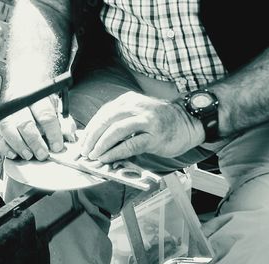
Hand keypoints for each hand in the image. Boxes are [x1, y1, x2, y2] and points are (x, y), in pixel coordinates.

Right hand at [0, 95, 76, 160]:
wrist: (27, 84)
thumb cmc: (43, 100)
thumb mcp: (58, 107)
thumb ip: (65, 122)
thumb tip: (69, 137)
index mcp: (38, 97)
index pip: (45, 115)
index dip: (52, 132)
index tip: (57, 146)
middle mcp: (20, 102)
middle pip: (25, 122)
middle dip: (34, 141)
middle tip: (43, 154)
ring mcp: (7, 111)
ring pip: (7, 128)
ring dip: (18, 145)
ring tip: (29, 155)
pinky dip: (5, 147)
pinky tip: (14, 154)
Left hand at [81, 91, 204, 162]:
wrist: (187, 123)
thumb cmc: (160, 121)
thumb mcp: (137, 114)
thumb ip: (119, 122)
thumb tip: (96, 138)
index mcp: (129, 100)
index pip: (103, 113)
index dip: (90, 128)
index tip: (82, 141)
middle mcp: (136, 107)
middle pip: (106, 120)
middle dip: (92, 137)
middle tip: (84, 150)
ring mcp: (146, 120)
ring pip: (116, 131)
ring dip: (101, 144)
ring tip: (93, 155)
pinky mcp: (154, 135)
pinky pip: (130, 144)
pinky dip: (116, 152)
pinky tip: (107, 158)